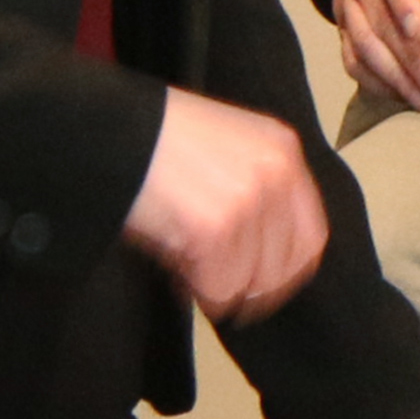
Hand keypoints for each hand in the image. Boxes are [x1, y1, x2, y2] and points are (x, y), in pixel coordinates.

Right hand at [128, 88, 330, 319]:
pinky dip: (198, 290)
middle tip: (217, 285)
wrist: (108, 128)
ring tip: (188, 269)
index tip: (262, 286)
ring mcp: (248, 199)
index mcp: (280, 148)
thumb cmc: (152, 137)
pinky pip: (219, 286)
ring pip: (249, 281)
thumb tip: (256, 254)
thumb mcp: (222, 145)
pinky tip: (177, 272)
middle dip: (250, 285)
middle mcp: (275, 173)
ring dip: (219, 286)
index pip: (310, 235)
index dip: (286, 270)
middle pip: (284, 265)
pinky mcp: (216, 226)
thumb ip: (252, 189)